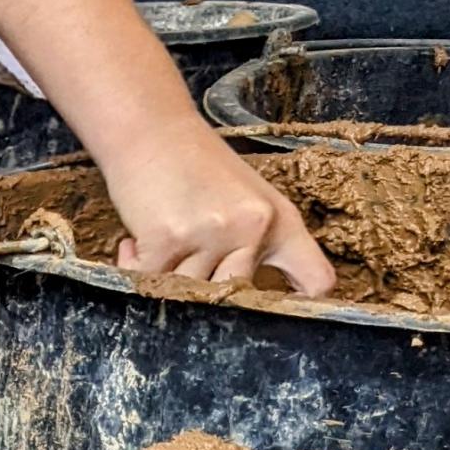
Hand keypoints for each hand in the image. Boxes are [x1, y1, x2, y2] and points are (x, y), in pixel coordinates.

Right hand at [99, 128, 335, 295]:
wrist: (151, 130)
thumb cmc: (196, 166)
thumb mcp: (246, 199)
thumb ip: (256, 243)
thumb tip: (248, 301)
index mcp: (280, 221)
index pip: (316, 280)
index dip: (303, 309)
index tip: (278, 318)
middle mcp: (251, 229)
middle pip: (237, 300)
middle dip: (207, 293)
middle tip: (186, 270)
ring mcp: (210, 235)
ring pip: (188, 293)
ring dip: (164, 277)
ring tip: (155, 246)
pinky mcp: (166, 239)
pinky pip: (149, 280)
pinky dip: (134, 268)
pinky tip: (133, 244)